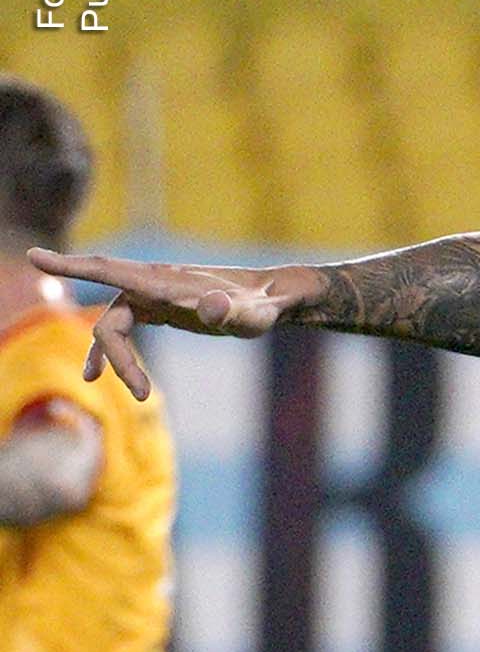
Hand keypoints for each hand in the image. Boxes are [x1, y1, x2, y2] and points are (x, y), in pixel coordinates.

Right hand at [26, 249, 312, 399]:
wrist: (273, 299)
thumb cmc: (263, 307)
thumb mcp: (252, 314)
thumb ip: (232, 311)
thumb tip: (212, 307)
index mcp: (164, 282)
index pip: (107, 269)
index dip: (70, 265)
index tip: (34, 256)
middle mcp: (152, 284)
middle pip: (111, 322)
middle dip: (117, 357)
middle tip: (143, 395)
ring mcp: (153, 296)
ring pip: (113, 328)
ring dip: (114, 360)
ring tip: (128, 392)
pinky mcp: (158, 308)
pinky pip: (121, 329)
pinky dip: (111, 353)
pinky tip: (97, 376)